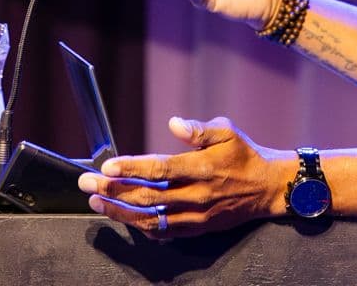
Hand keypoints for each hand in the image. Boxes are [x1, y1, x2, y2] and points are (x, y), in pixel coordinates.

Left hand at [78, 115, 289, 239]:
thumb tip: (174, 123)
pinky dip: (141, 226)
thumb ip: (199, 129)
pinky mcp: (197, 229)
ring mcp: (196, 216)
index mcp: (202, 168)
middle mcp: (196, 195)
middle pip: (147, 196)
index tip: (107, 166)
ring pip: (151, 218)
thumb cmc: (245, 155)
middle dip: (114, 190)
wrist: (269, 188)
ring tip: (96, 202)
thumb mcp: (228, 131)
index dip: (132, 168)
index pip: (160, 169)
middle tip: (88, 183)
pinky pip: (164, 232)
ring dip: (120, 211)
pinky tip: (123, 218)